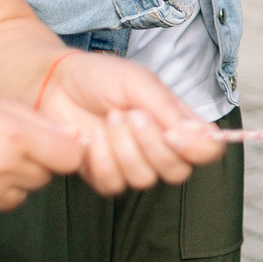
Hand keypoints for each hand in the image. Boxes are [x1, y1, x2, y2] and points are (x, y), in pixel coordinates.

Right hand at [0, 86, 85, 223]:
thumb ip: (34, 120)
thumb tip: (72, 138)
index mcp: (13, 137)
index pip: (71, 157)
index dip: (65, 148)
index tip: (54, 142)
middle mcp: (2, 171)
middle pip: (46, 176)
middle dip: (35, 162)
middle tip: (2, 143)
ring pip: (21, 194)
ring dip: (12, 180)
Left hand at [30, 50, 222, 192]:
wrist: (56, 84)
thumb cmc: (101, 77)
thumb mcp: (140, 82)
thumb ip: (170, 109)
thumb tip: (203, 135)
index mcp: (178, 124)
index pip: (207, 152)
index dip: (197, 150)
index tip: (174, 133)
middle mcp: (160, 149)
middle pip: (177, 172)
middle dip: (152, 145)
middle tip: (131, 115)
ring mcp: (132, 165)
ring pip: (144, 179)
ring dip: (123, 148)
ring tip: (110, 119)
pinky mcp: (104, 175)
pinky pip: (113, 184)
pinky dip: (101, 159)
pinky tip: (93, 137)